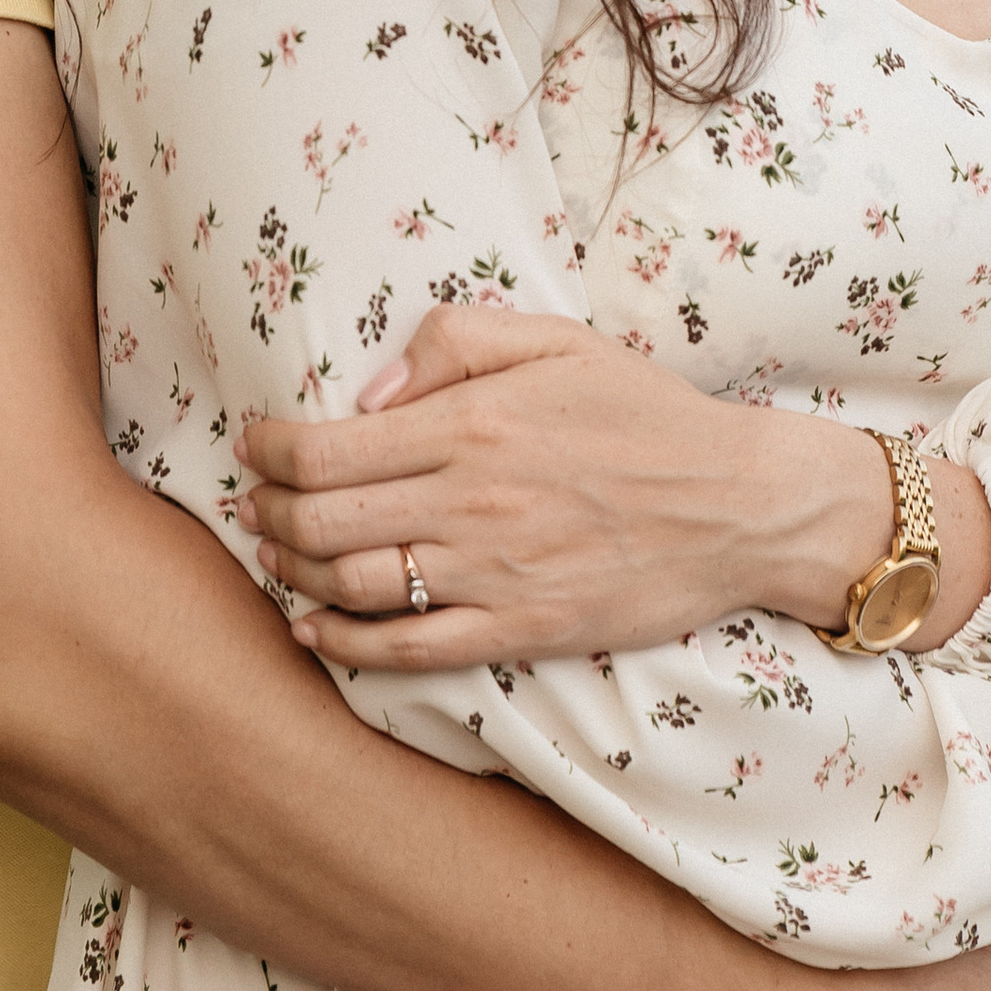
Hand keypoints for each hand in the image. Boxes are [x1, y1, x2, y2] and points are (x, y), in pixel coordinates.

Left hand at [235, 303, 990, 665]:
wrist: (738, 504)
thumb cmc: (644, 413)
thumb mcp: (555, 340)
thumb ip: (453, 343)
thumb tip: (370, 390)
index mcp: (471, 426)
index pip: (326, 448)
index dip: (269, 451)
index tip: (253, 444)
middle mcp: (470, 504)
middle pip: (321, 523)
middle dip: (268, 514)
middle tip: (254, 504)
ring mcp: (493, 575)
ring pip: (354, 588)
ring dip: (295, 574)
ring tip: (278, 555)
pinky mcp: (519, 631)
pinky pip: (410, 650)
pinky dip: (346, 644)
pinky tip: (315, 628)